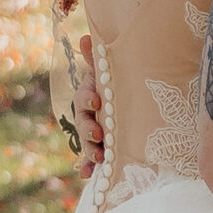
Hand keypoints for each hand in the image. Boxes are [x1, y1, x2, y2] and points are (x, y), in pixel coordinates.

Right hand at [68, 35, 104, 179]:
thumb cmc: (117, 83)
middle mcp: (89, 115)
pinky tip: (88, 175)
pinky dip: (89, 167)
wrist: (129, 100)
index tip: (96, 101)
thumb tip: (85, 37)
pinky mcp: (101, 147)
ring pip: (87, 143)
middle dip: (88, 130)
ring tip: (99, 159)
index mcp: (90, 96)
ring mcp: (94, 132)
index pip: (84, 97)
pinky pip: (93, 159)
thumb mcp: (110, 71)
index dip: (88, 99)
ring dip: (90, 151)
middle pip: (83, 123)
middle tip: (98, 135)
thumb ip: (98, 58)